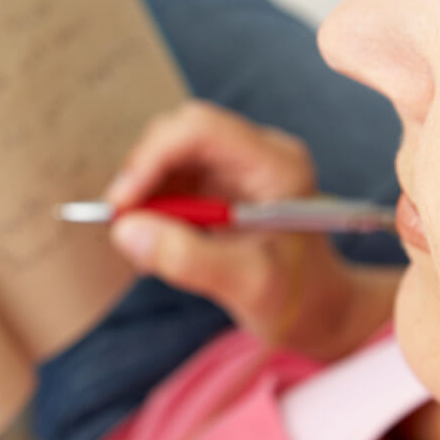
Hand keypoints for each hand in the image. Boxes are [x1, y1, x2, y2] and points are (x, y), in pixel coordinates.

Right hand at [105, 100, 363, 358]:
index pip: (200, 130)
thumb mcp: (247, 286)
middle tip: (122, 224)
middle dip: (142, 174)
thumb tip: (125, 230)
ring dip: (144, 195)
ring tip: (146, 247)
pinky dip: (151, 208)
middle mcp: (256, 153)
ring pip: (168, 154)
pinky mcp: (218, 182)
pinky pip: (169, 178)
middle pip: (179, 133)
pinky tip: (159, 245)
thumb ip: (188, 259)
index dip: (152, 158)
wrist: (318, 309)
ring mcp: (236, 164)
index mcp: (276, 164)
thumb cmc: (294, 298)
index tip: (121, 204)